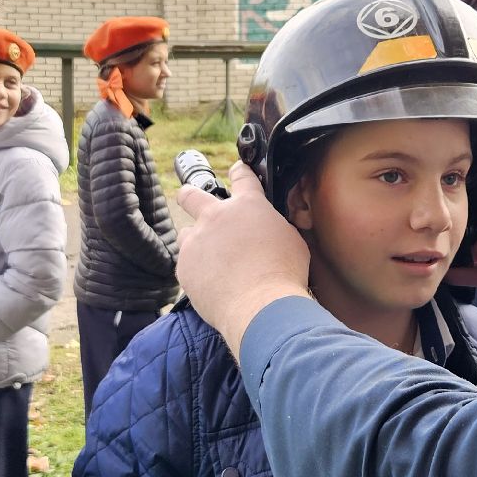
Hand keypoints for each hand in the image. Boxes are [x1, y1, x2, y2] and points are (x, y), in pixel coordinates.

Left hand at [175, 162, 312, 353]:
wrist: (260, 306)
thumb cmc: (283, 274)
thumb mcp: (291, 240)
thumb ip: (274, 227)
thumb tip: (269, 231)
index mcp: (247, 206)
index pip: (242, 178)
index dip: (239, 171)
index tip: (236, 170)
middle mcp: (216, 217)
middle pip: (191, 195)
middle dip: (189, 195)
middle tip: (190, 198)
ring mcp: (196, 241)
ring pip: (185, 233)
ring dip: (194, 241)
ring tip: (208, 258)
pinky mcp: (184, 267)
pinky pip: (186, 264)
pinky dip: (196, 271)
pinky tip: (211, 283)